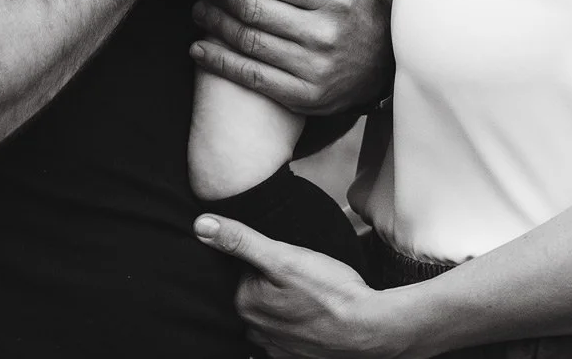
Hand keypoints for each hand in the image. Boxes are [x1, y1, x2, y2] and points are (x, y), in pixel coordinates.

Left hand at [191, 0, 390, 115]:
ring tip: (199, 9)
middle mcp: (326, 33)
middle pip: (252, 9)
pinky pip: (251, 77)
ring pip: (247, 41)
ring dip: (213, 24)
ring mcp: (315, 68)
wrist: (384, 61)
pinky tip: (199, 48)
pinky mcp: (305, 96)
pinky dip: (219, 62)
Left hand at [194, 214, 405, 358]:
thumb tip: (201, 226)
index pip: (241, 271)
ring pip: (270, 315)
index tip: (286, 259)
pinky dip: (295, 324)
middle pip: (255, 294)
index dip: (265, 260)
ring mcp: (275, 347)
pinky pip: (286, 335)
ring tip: (309, 295)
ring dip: (283, 304)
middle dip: (272, 283)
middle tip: (302, 277)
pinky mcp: (295, 356)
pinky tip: (313, 315)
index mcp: (245, 303)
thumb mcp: (283, 256)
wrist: (370, 329)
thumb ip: (240, 241)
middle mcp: (254, 330)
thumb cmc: (330, 292)